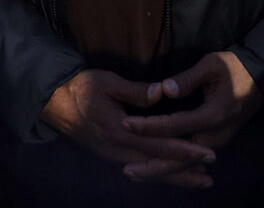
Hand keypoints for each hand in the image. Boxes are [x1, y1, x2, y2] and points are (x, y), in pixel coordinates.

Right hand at [39, 69, 214, 187]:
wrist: (54, 103)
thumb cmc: (81, 88)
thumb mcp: (108, 82)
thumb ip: (136, 91)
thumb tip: (162, 92)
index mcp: (121, 132)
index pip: (160, 145)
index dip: (185, 151)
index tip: (207, 154)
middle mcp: (119, 150)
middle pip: (158, 166)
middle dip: (184, 173)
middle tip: (209, 178)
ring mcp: (114, 156)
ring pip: (149, 171)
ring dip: (173, 177)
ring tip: (196, 180)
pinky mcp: (110, 155)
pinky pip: (139, 169)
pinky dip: (157, 174)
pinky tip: (167, 174)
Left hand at [122, 52, 262, 183]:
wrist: (263, 78)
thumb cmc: (235, 67)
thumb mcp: (212, 64)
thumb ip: (188, 78)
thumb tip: (164, 90)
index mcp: (213, 116)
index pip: (174, 126)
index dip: (149, 126)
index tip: (126, 124)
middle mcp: (215, 136)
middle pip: (180, 157)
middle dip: (153, 166)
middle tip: (127, 171)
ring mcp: (218, 141)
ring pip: (186, 163)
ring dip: (161, 170)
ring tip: (136, 174)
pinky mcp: (217, 141)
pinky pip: (192, 159)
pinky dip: (173, 166)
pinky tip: (156, 168)